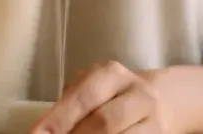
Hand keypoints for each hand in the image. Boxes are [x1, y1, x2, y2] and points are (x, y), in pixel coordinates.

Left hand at [32, 62, 170, 133]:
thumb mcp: (89, 90)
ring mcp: (153, 120)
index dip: (58, 121)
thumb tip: (44, 132)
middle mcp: (138, 94)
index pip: (83, 98)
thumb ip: (69, 106)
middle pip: (104, 122)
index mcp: (112, 74)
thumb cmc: (108, 98)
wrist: (159, 104)